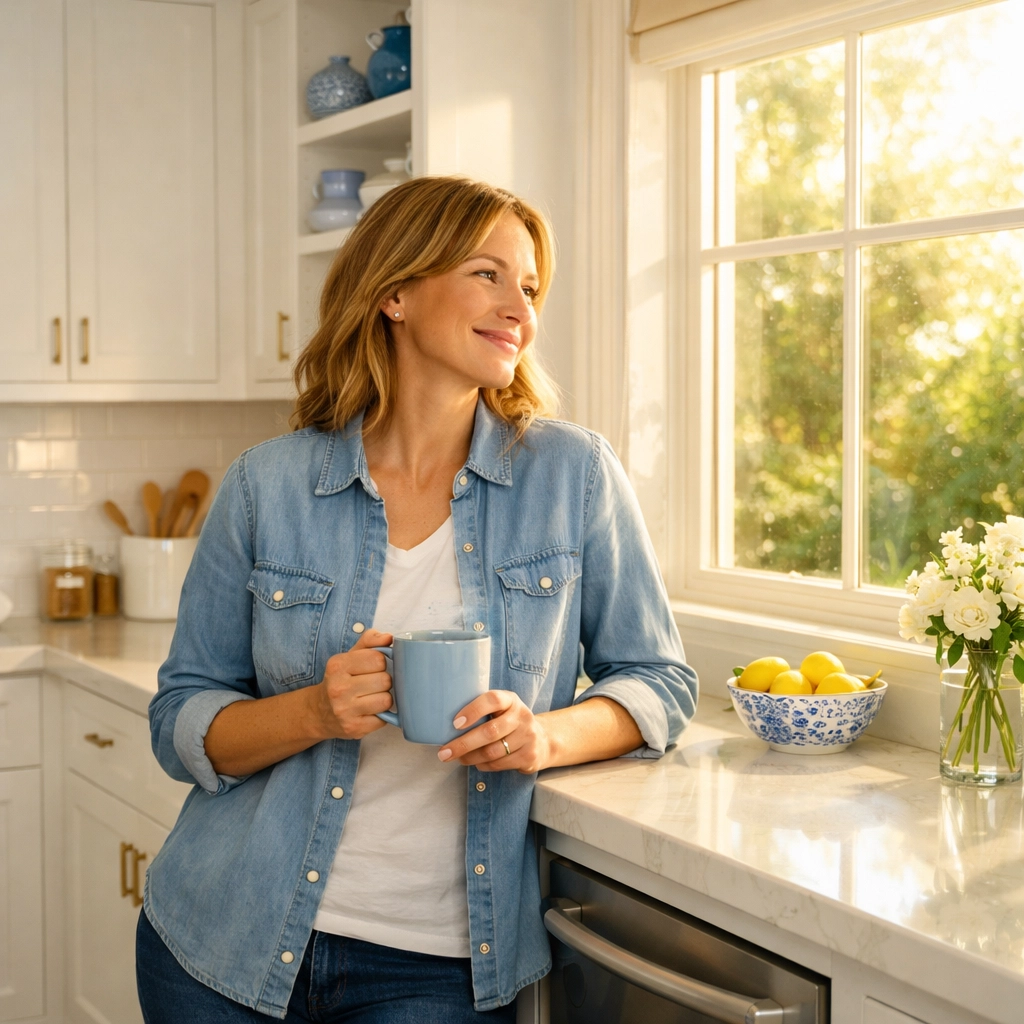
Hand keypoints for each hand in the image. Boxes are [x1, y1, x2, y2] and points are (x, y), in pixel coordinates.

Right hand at [309, 629, 393, 739]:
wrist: (319, 712)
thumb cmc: (341, 680)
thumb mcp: (349, 656)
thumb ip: (370, 641)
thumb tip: (389, 638)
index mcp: (337, 666)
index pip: (378, 658)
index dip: (381, 662)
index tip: (373, 668)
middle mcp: (338, 688)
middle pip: (385, 680)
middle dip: (384, 681)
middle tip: (373, 684)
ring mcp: (345, 711)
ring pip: (386, 700)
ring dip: (384, 698)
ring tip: (372, 697)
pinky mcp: (354, 729)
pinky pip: (383, 719)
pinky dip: (381, 715)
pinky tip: (369, 712)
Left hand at [437, 690, 552, 773]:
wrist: (542, 740)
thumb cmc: (509, 722)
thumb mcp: (502, 709)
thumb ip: (482, 710)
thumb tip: (444, 721)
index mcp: (511, 700)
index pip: (493, 700)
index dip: (473, 710)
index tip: (455, 723)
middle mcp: (522, 716)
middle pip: (490, 731)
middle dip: (463, 744)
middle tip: (444, 752)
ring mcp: (528, 737)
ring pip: (492, 752)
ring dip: (470, 757)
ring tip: (457, 758)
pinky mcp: (529, 756)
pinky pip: (499, 764)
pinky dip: (482, 765)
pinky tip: (476, 763)